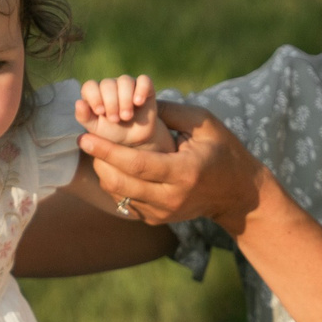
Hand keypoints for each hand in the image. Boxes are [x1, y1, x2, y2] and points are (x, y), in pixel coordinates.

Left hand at [74, 75, 161, 146]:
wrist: (134, 139)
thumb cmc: (111, 131)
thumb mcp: (95, 128)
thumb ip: (84, 117)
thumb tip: (78, 103)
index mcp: (95, 93)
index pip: (90, 86)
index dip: (94, 97)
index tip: (100, 112)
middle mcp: (110, 85)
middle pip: (107, 84)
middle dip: (111, 103)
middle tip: (115, 119)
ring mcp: (127, 84)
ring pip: (125, 80)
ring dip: (125, 99)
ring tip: (127, 116)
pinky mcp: (144, 87)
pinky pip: (144, 80)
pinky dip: (141, 90)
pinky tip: (139, 102)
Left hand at [80, 102, 264, 230]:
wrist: (237, 193)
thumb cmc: (222, 150)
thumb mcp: (204, 123)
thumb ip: (170, 111)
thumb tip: (136, 102)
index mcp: (185, 172)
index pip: (138, 165)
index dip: (108, 151)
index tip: (86, 136)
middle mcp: (172, 197)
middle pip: (122, 183)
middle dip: (99, 160)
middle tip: (85, 140)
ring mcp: (164, 212)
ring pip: (120, 195)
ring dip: (104, 173)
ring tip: (96, 151)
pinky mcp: (158, 219)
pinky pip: (126, 203)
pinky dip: (115, 185)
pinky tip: (111, 167)